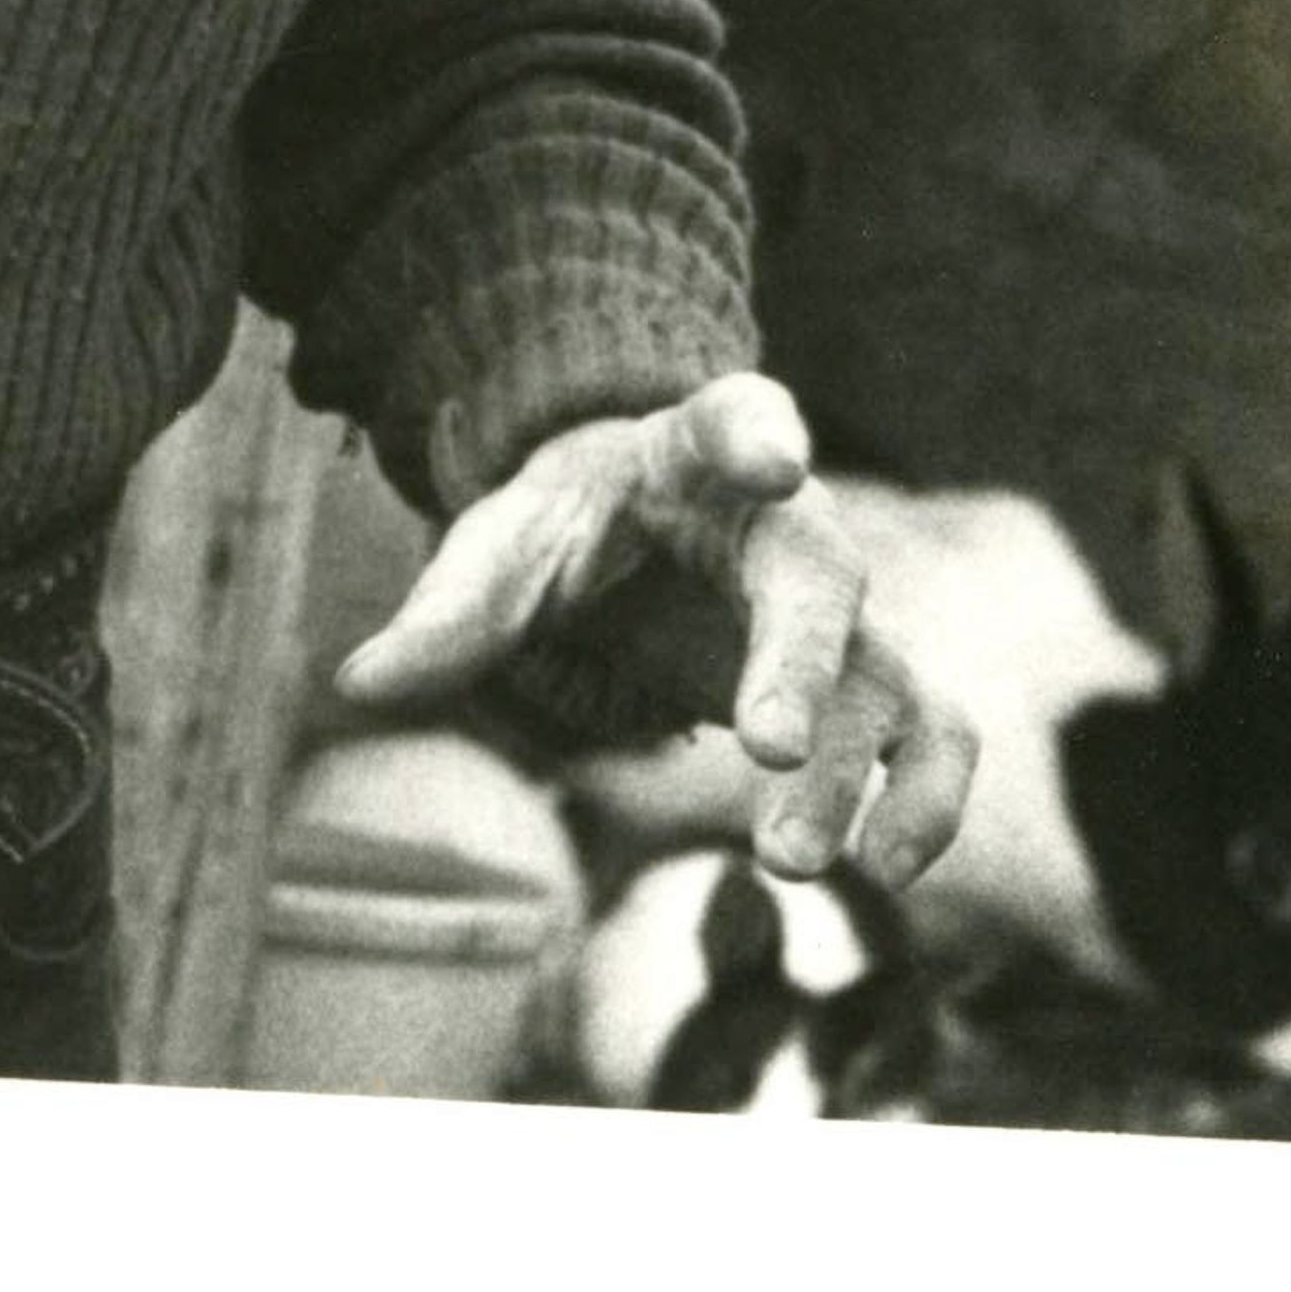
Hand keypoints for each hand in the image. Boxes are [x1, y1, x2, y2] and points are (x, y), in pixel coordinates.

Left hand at [329, 372, 976, 893]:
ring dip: (860, 772)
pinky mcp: (865, 689)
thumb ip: (450, 610)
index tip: (774, 456)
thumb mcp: (506, 542)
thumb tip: (359, 681)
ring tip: (788, 861)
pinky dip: (924, 800)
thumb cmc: (574, 524)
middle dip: (799, 665)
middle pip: (822, 577)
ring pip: (893, 677)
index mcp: (699, 452)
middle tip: (761, 750)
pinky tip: (882, 874)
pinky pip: (931, 736)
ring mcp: (843, 615)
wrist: (642, 534)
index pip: (735, 417)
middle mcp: (793, 524)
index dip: (757, 434)